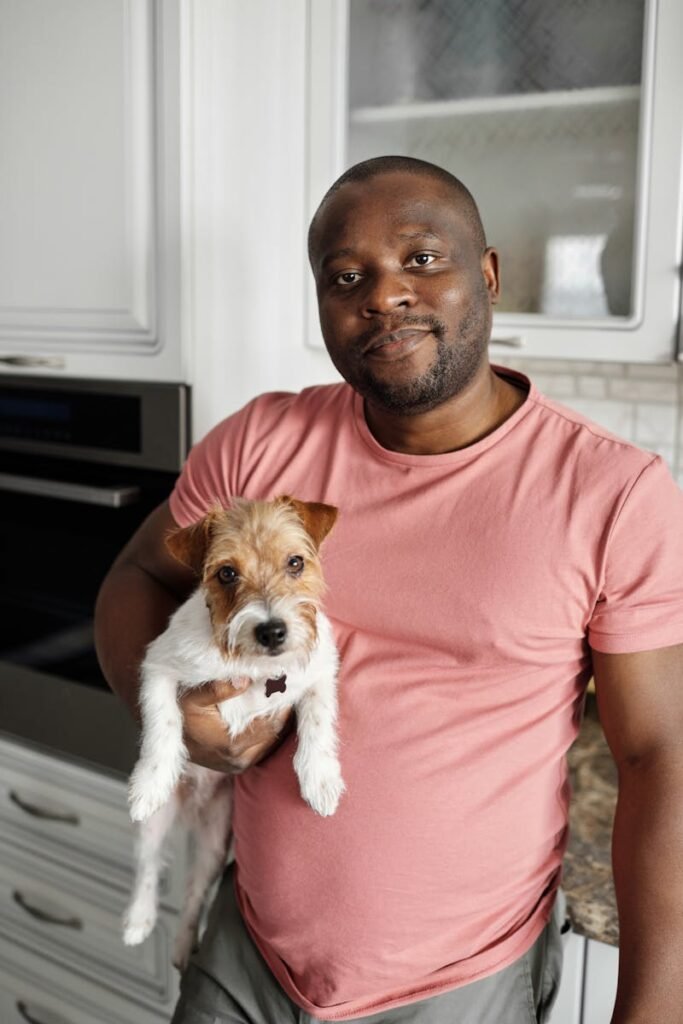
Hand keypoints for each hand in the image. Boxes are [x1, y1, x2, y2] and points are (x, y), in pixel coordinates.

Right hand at [179, 680, 293, 772]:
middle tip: (286, 685)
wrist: (164, 739)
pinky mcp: (238, 764)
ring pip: (270, 740)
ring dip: (274, 719)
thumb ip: (217, 689)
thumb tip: (244, 679)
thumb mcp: (193, 698)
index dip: (281, 704)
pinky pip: (261, 745)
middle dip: (280, 710)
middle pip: (274, 733)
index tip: (286, 683)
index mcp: (232, 746)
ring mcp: (240, 764)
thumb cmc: (179, 715)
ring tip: (278, 694)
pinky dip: (266, 727)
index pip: (272, 725)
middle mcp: (240, 760)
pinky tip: (266, 709)